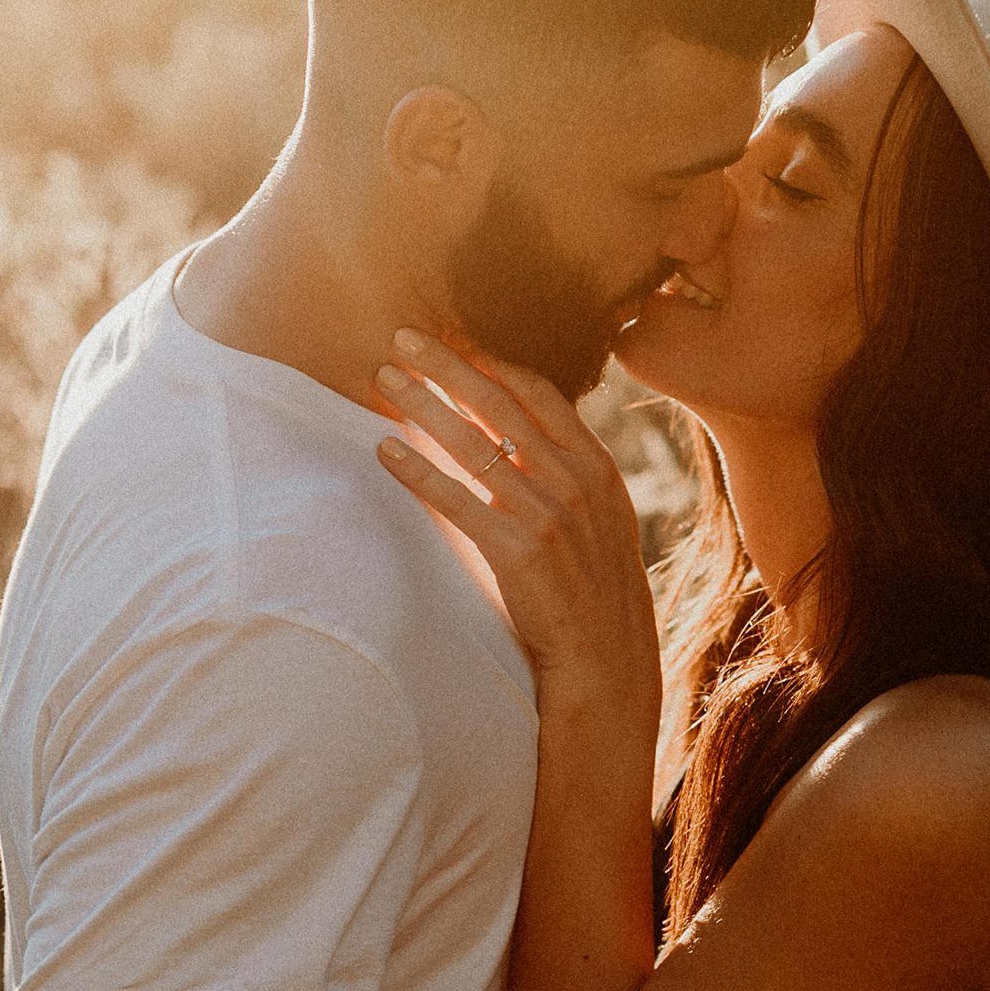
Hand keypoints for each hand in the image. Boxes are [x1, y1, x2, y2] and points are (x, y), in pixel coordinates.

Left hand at [373, 329, 660, 712]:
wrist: (606, 653)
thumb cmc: (594, 587)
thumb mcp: (600, 517)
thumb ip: (566, 471)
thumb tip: (515, 435)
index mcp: (596, 464)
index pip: (538, 391)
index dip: (490, 361)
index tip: (452, 340)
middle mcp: (573, 479)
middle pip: (498, 403)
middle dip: (446, 364)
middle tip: (403, 337)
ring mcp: (546, 512)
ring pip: (472, 442)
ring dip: (422, 404)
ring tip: (384, 380)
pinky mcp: (516, 548)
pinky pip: (456, 497)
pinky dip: (416, 469)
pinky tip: (384, 450)